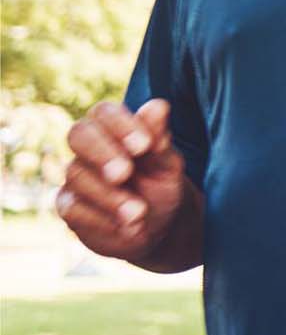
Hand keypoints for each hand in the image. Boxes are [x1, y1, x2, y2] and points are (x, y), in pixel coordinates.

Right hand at [58, 100, 190, 261]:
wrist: (158, 224)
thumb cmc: (162, 183)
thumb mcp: (168, 164)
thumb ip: (160, 139)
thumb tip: (159, 106)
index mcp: (115, 129)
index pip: (104, 112)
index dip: (120, 124)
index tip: (144, 145)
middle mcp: (90, 148)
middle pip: (78, 134)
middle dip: (102, 152)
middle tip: (125, 173)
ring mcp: (76, 176)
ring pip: (77, 175)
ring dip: (109, 195)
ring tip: (139, 212)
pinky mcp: (69, 206)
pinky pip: (73, 208)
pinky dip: (102, 218)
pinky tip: (126, 228)